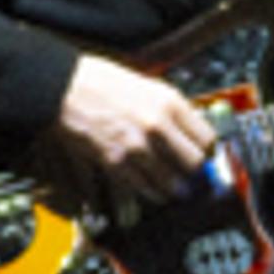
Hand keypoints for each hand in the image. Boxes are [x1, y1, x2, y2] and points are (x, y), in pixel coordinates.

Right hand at [42, 52, 220, 213]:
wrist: (65, 87)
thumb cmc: (101, 81)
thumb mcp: (148, 85)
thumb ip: (172, 109)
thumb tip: (190, 130)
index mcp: (169, 102)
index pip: (207, 138)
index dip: (209, 149)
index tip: (206, 154)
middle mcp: (157, 125)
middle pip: (195, 163)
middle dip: (196, 171)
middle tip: (194, 173)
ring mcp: (137, 147)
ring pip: (173, 182)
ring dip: (176, 187)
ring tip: (177, 188)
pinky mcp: (116, 163)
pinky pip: (144, 187)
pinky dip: (152, 192)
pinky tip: (154, 190)